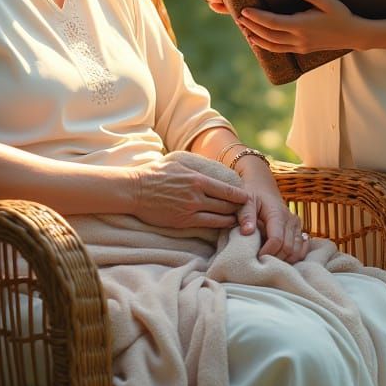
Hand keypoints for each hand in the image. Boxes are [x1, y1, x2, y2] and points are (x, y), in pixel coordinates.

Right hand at [129, 159, 248, 229]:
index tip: (249, 197)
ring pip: (220, 216)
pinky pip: (208, 225)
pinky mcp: (183, 221)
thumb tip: (215, 167)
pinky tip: (226, 224)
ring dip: (232, 217)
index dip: (241, 196)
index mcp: (197, 179)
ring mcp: (190, 210)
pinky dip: (220, 224)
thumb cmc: (157, 172)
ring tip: (240, 218)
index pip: (228, 190)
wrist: (136, 190)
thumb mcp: (179, 160)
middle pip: (227, 204)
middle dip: (240, 207)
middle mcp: (197, 196)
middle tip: (249, 209)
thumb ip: (198, 165)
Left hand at [232, 158, 310, 262]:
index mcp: (277, 214)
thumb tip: (247, 232)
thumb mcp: (245, 201)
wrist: (263, 187)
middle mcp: (291, 220)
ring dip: (283, 260)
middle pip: (288, 249)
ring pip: (296, 252)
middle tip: (261, 262)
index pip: (277, 240)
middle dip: (274, 259)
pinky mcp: (299, 230)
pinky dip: (292, 258)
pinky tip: (280, 258)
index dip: (266, 252)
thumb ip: (246, 215)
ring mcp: (297, 226)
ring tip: (268, 260)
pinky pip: (301, 250)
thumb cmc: (252, 195)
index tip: (255, 258)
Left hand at [239, 0, 363, 53]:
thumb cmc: (342, 15)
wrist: (354, 35)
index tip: (244, 10)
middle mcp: (298, 38)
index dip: (257, 17)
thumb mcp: (329, 1)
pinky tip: (258, 41)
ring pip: (272, 45)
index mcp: (302, 25)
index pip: (273, 22)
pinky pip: (279, 50)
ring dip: (256, 37)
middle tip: (238, 17)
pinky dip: (266, 46)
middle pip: (268, 34)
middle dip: (251, 26)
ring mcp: (300, 46)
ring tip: (244, 29)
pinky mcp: (302, 50)